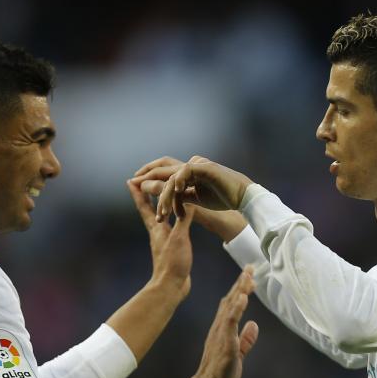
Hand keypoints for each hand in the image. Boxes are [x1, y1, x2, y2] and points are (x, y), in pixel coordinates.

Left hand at [128, 178, 192, 299]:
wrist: (171, 287)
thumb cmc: (173, 263)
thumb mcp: (179, 238)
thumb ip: (183, 219)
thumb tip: (186, 200)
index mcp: (156, 229)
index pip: (144, 207)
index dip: (138, 193)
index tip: (130, 180)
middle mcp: (157, 233)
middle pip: (148, 211)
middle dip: (145, 197)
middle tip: (142, 184)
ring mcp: (163, 241)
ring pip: (159, 218)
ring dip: (158, 207)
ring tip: (161, 197)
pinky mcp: (171, 249)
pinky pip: (170, 228)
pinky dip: (172, 219)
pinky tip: (177, 220)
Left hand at [130, 156, 253, 222]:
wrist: (242, 199)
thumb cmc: (221, 199)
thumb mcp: (195, 201)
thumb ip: (178, 197)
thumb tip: (160, 196)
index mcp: (186, 173)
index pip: (162, 171)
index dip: (147, 175)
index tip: (134, 184)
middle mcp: (189, 166)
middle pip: (162, 168)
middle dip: (146, 177)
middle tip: (134, 184)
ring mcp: (197, 165)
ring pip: (172, 176)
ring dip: (165, 194)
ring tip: (162, 212)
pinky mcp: (206, 167)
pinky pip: (187, 171)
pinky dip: (179, 180)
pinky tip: (176, 191)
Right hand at [192, 266, 259, 377]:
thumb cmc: (221, 374)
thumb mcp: (238, 352)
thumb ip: (246, 339)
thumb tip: (254, 325)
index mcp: (223, 329)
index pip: (232, 304)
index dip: (241, 289)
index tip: (249, 275)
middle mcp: (220, 327)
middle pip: (231, 300)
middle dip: (241, 282)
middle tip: (250, 266)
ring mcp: (221, 333)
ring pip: (231, 306)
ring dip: (240, 290)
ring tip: (248, 276)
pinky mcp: (224, 341)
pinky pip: (230, 321)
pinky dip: (237, 308)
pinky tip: (243, 297)